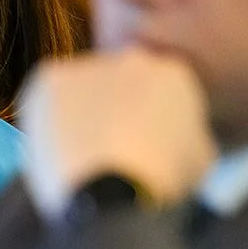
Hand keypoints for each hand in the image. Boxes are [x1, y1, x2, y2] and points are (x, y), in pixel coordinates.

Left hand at [19, 48, 216, 217]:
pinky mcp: (51, 77)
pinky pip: (46, 97)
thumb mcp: (201, 159)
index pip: (155, 90)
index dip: (142, 120)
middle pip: (116, 85)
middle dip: (110, 112)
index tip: (134, 146)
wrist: (112, 188)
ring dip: (77, 114)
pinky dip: (47, 120)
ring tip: (76, 156)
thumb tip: (181, 135)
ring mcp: (89, 65)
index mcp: (174, 75)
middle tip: (102, 152)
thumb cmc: (162, 182)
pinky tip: (55, 148)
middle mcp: (132, 59)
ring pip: (78, 90)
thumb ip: (190, 134)